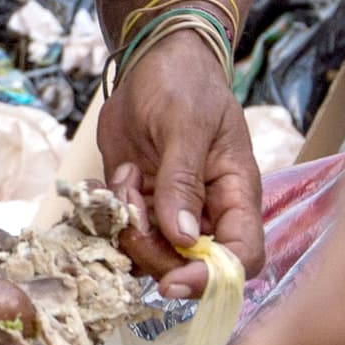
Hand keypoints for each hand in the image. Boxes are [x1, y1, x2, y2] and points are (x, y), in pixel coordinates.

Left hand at [97, 31, 263, 298]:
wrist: (152, 63)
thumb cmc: (182, 84)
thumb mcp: (184, 124)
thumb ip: (182, 181)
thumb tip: (183, 238)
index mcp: (235, 194)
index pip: (241, 257)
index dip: (212, 279)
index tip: (173, 281)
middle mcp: (206, 213)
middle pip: (185, 265)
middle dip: (151, 246)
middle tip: (130, 200)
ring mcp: (169, 212)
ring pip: (147, 254)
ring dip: (125, 227)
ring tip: (121, 178)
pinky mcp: (137, 205)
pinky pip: (120, 232)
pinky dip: (105, 216)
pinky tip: (103, 183)